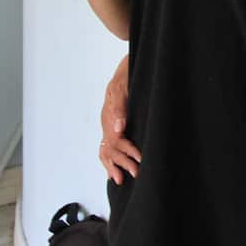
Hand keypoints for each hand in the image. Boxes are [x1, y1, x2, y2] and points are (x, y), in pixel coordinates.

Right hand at [99, 55, 140, 184]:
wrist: (127, 65)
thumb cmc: (127, 75)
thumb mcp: (122, 87)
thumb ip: (119, 107)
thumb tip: (118, 129)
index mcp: (109, 114)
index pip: (115, 141)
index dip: (127, 153)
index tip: (138, 162)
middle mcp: (107, 121)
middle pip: (110, 148)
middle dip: (122, 163)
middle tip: (136, 174)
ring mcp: (109, 122)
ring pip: (107, 149)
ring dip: (115, 164)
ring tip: (121, 179)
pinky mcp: (113, 122)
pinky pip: (107, 144)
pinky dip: (109, 159)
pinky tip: (113, 169)